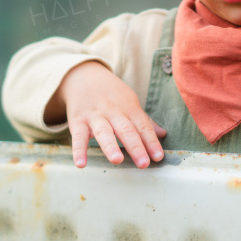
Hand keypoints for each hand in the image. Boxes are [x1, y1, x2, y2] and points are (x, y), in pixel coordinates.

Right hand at [49, 62, 166, 168]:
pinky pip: (78, 137)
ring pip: (104, 132)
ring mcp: (94, 116)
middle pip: (126, 130)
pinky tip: (81, 164)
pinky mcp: (77, 121)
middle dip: (135, 147)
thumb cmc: (111, 94)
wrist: (83, 76)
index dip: (151, 142)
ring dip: (110, 146)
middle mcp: (113, 112)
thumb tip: (163, 134)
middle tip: (143, 164)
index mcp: (129, 108)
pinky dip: (78, 150)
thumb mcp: (129, 102)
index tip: (158, 157)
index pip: (143, 126)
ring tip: (117, 160)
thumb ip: (143, 121)